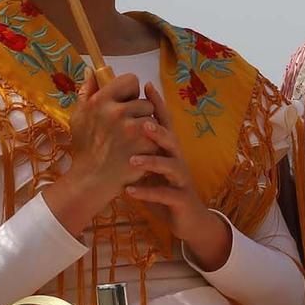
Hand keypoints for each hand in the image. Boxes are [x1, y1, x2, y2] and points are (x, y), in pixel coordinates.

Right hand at [42, 71, 155, 235]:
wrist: (92, 180)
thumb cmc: (84, 147)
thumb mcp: (79, 116)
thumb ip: (87, 90)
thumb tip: (92, 69)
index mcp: (100, 101)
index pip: (130, 80)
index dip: (130, 92)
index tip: (124, 104)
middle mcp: (117, 111)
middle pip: (144, 101)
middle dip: (139, 114)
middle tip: (127, 130)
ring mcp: (132, 129)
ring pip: (153, 118)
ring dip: (147, 129)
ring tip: (133, 141)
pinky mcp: (145, 145)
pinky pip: (158, 135)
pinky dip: (151, 144)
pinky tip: (139, 151)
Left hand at [125, 83, 231, 267]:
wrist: (188, 219)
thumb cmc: (164, 187)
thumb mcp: (151, 166)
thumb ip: (138, 147)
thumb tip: (116, 123)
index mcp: (169, 149)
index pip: (165, 122)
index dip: (158, 104)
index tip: (147, 85)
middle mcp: (178, 160)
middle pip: (171, 139)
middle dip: (158, 131)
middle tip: (141, 124)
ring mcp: (181, 180)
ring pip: (170, 166)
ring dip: (152, 162)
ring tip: (132, 160)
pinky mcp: (181, 199)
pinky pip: (165, 195)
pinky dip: (147, 192)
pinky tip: (130, 192)